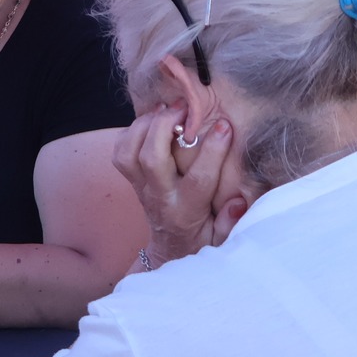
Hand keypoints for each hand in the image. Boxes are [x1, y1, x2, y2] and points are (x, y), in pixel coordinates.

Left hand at [112, 104, 245, 266]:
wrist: (171, 248)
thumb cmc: (203, 238)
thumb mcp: (223, 238)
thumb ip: (230, 222)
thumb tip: (237, 202)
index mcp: (187, 211)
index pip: (198, 179)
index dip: (212, 150)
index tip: (224, 126)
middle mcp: (159, 197)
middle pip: (151, 159)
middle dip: (165, 127)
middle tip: (185, 107)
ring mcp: (141, 188)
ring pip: (128, 153)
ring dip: (144, 125)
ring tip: (166, 109)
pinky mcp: (131, 180)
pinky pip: (120, 152)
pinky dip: (131, 132)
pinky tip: (152, 122)